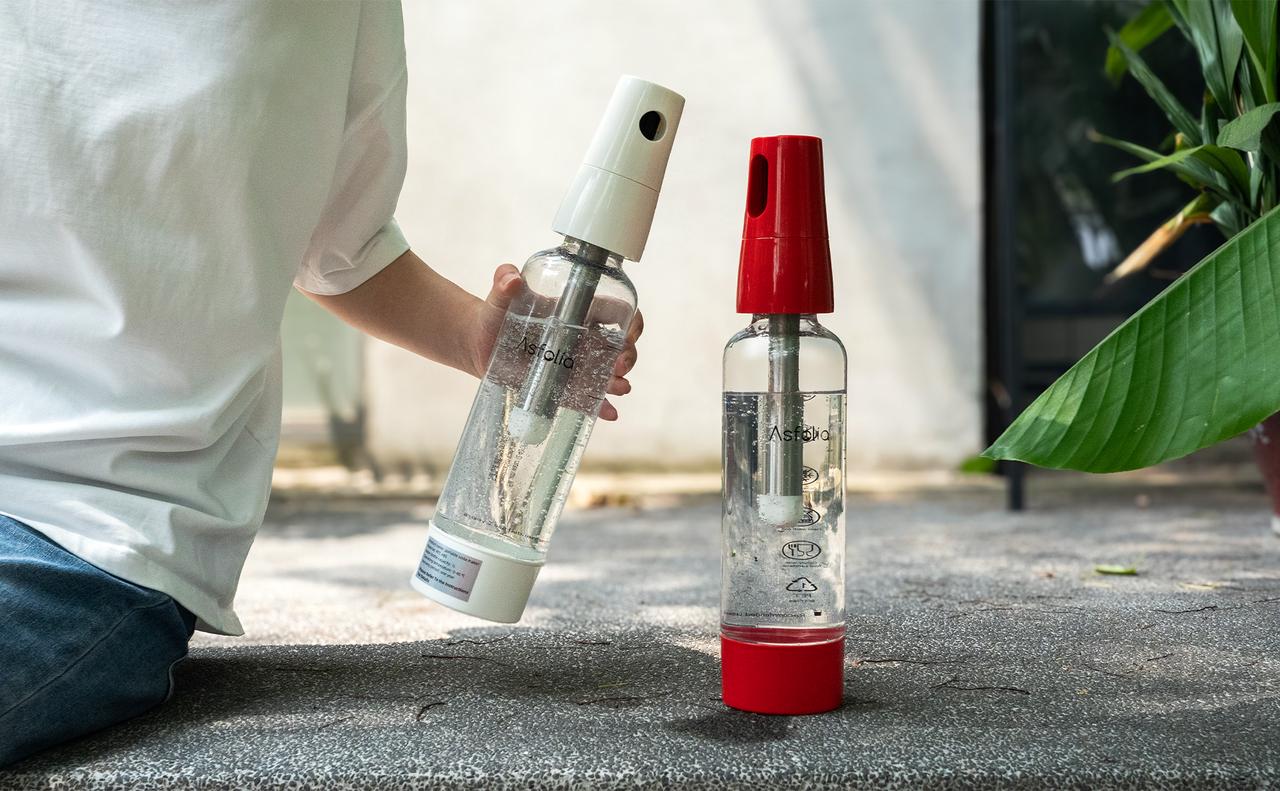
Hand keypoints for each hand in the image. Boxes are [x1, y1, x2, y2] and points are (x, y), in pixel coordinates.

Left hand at [472, 264, 643, 421]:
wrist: (478, 342)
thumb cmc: (495, 313)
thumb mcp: (499, 294)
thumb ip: (504, 280)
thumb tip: (510, 279)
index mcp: (576, 312)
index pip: (615, 312)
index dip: (630, 320)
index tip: (629, 332)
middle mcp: (581, 338)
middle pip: (618, 346)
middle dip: (628, 355)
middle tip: (620, 365)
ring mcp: (574, 364)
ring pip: (606, 374)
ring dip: (618, 382)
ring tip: (620, 388)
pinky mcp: (562, 386)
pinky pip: (585, 397)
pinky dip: (600, 406)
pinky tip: (610, 414)